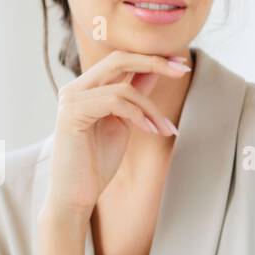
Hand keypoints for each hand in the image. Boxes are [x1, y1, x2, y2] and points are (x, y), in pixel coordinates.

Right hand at [45, 50, 190, 217]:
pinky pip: (115, 102)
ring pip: (123, 88)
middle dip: (155, 62)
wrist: (76, 196)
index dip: (151, 58)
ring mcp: (70, 100)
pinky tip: (150, 131)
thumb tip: (154, 70)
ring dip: (151, 109)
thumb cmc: (96, 164)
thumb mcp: (123, 123)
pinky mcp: (71, 114)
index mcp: (84, 89)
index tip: (182, 64)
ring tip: (165, 129)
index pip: (120, 60)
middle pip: (118, 59)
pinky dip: (138, 115)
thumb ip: (134, 96)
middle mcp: (74, 89)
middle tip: (184, 70)